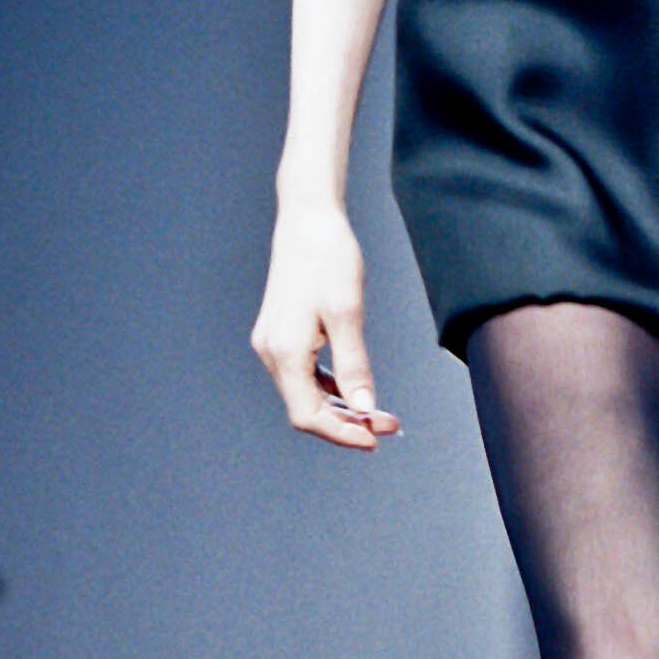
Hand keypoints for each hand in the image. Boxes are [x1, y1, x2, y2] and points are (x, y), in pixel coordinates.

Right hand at [250, 200, 401, 449]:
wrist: (307, 221)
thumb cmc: (328, 259)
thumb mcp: (347, 313)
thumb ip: (354, 365)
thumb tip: (366, 407)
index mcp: (283, 351)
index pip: (308, 415)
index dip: (342, 433)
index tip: (376, 438)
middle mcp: (271, 353)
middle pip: (306, 409)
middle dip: (347, 422)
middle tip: (388, 424)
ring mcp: (273, 344)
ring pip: (305, 394)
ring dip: (341, 407)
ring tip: (379, 411)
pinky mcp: (281, 335)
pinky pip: (304, 375)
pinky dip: (330, 388)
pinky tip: (355, 388)